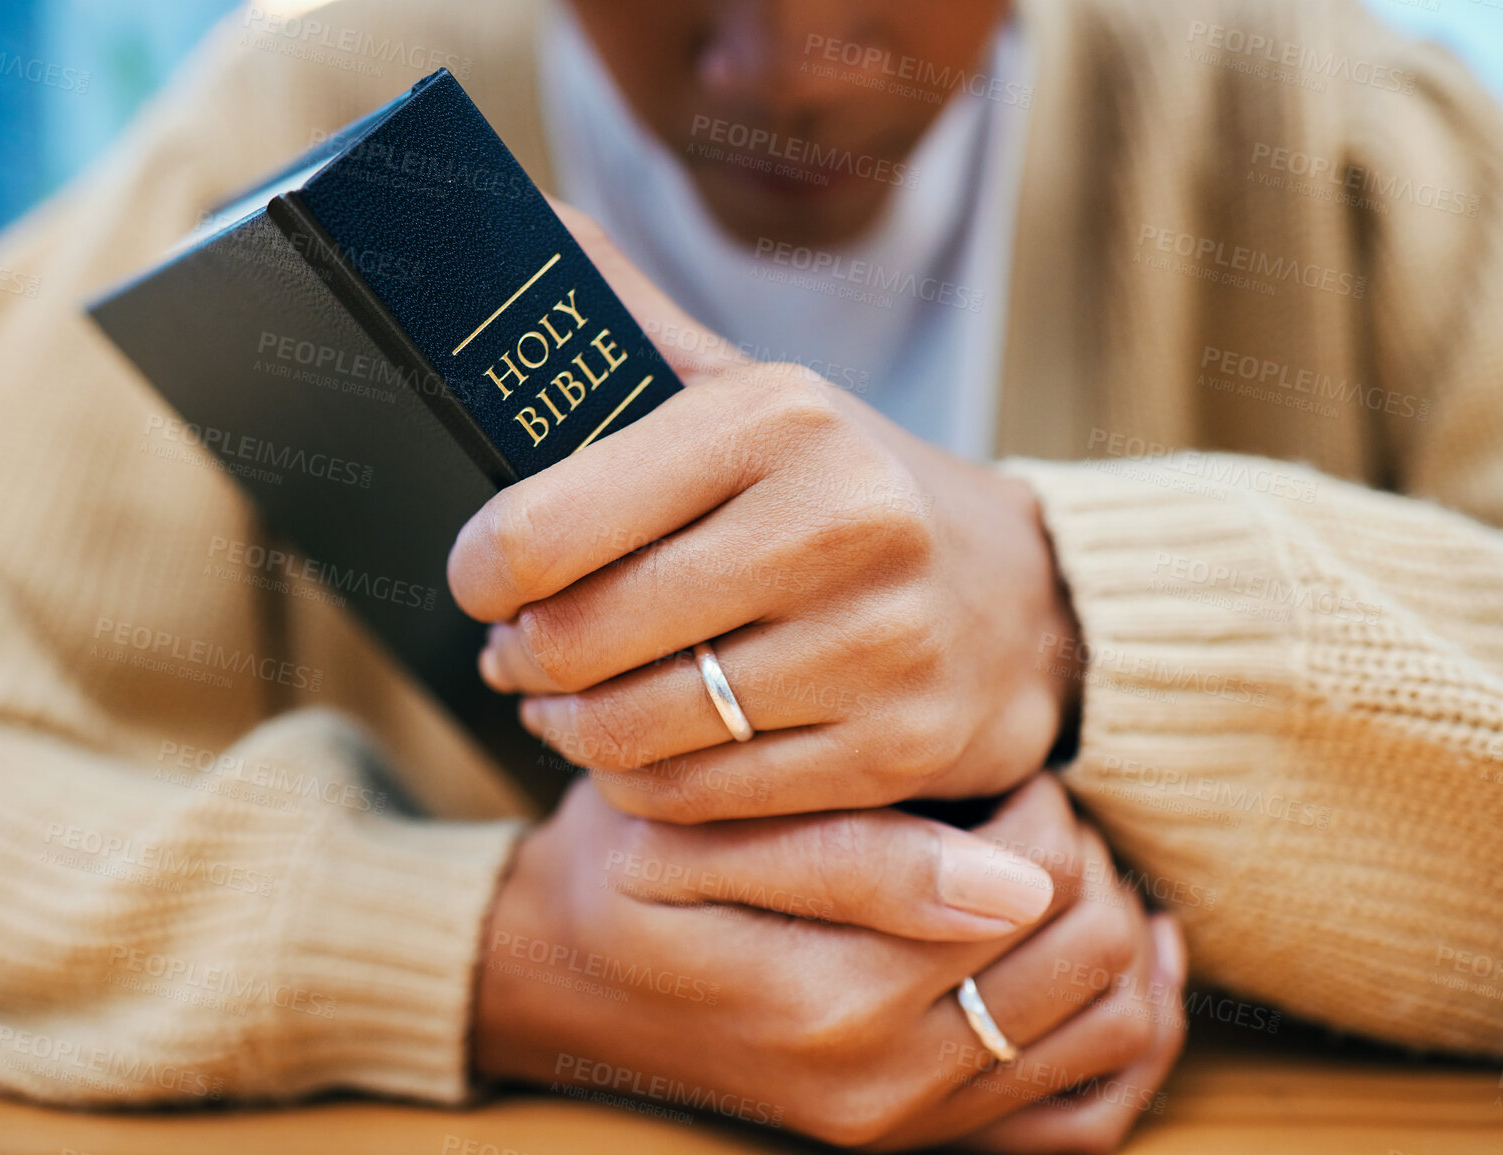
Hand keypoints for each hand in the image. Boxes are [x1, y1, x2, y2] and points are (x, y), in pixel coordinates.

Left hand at [448, 207, 1080, 823]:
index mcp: (780, 416)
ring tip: (566, 704)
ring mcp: (876, 644)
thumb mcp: (759, 393)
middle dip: (522, 657)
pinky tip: (640, 754)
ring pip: (637, 734)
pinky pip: (703, 799)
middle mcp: (839, 522)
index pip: (547, 525)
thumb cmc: (850, 491)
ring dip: (572, 729)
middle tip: (517, 652)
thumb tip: (530, 222)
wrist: (1023, 599)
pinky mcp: (896, 750)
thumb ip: (642, 323)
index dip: (481, 571)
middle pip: (584, 638)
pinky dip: (645, 787)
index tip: (480, 580)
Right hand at [473, 774, 1185, 1151]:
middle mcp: (887, 1086)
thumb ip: (850, 857)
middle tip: (1025, 809)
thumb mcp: (693, 837)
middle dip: (1087, 859)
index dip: (1042, 800)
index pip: (1041, 884)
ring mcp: (908, 1127)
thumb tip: (1018, 883)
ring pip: (1115, 1031)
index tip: (987, 769)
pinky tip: (1110, 965)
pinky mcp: (919, 1143)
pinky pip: (1085, 1119)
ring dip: (1117, 935)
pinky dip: (1126, 1039)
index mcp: (834, 997)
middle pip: (1094, 954)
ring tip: (1058, 871)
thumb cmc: (620, 878)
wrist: (558, 985)